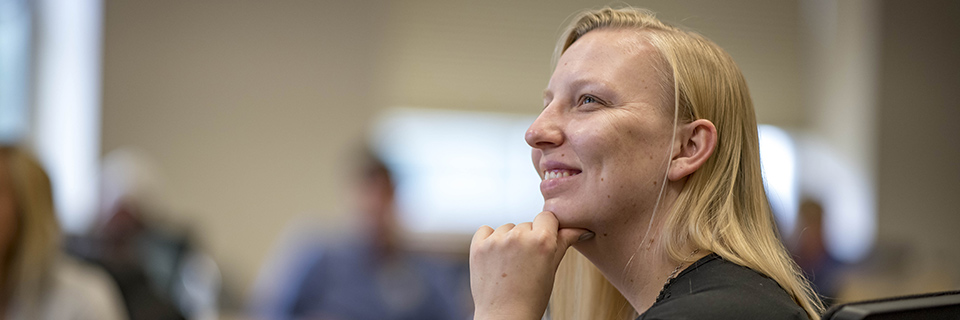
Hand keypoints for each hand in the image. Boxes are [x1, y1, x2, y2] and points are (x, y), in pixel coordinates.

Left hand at [469, 211, 593, 319]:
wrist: (505, 317)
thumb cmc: (532, 297)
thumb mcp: (552, 268)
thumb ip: (564, 242)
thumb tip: (581, 228)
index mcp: (542, 241)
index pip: (547, 217)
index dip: (547, 229)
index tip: (544, 243)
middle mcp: (519, 237)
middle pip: (527, 224)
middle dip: (528, 239)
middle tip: (526, 263)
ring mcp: (496, 241)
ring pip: (507, 228)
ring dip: (509, 240)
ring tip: (511, 264)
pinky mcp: (478, 246)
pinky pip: (486, 230)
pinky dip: (490, 240)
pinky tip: (496, 258)